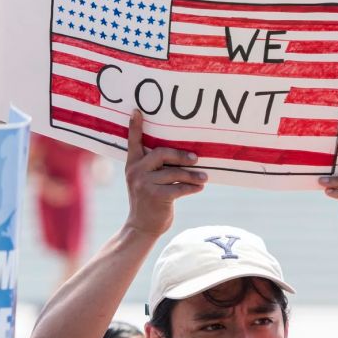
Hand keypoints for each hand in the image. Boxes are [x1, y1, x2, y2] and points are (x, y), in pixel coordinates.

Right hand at [124, 109, 206, 236]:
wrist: (142, 227)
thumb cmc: (149, 200)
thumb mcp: (145, 181)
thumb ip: (155, 167)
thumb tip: (184, 155)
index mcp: (133, 164)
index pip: (133, 142)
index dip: (135, 126)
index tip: (137, 111)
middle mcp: (136, 171)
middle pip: (162, 153)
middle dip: (181, 155)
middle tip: (195, 158)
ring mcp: (144, 184)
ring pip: (175, 173)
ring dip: (193, 175)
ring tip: (204, 177)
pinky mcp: (156, 197)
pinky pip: (180, 187)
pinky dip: (193, 187)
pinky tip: (200, 187)